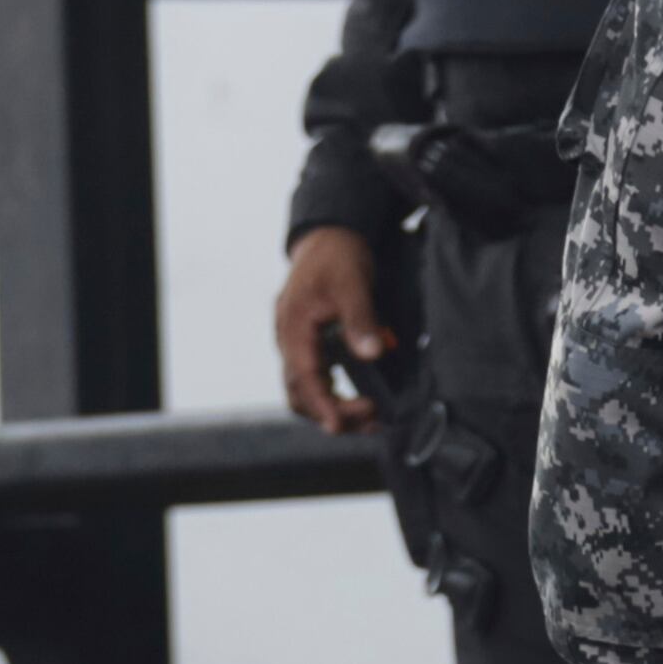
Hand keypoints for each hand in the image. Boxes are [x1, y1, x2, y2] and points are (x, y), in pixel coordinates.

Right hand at [272, 226, 390, 434]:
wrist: (327, 237)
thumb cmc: (338, 257)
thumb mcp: (353, 283)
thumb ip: (361, 319)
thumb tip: (374, 354)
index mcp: (293, 329)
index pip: (304, 378)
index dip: (322, 405)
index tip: (340, 426)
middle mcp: (289, 342)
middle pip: (300, 394)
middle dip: (333, 413)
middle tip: (372, 420)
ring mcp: (296, 346)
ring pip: (307, 391)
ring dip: (335, 408)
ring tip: (371, 417)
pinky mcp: (309, 347)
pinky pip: (317, 379)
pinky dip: (337, 394)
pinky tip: (363, 397)